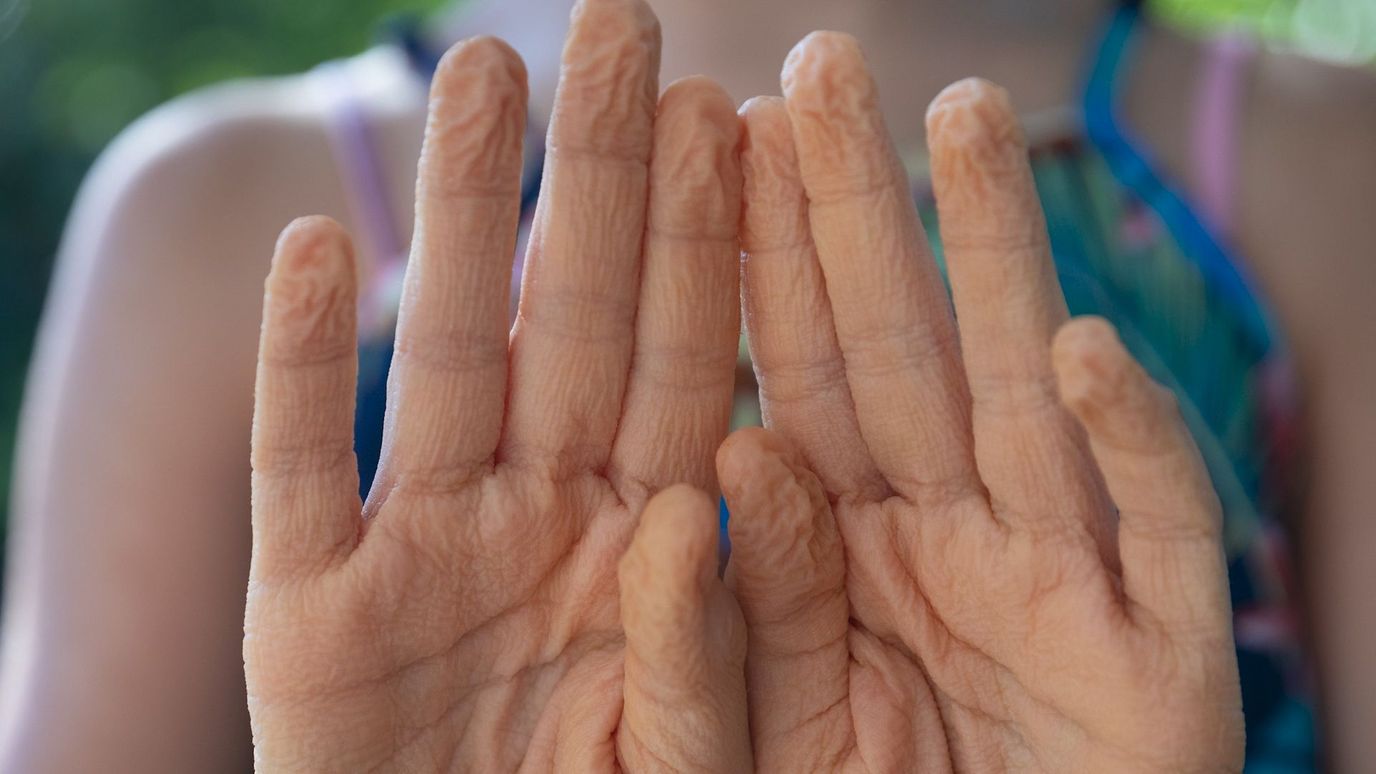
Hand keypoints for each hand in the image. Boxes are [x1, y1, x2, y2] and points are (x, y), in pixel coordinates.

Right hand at [243, 2, 751, 769]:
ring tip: (483, 82)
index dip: (707, 238)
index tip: (733, 109)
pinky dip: (298, 372)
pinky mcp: (304, 619)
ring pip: (446, 362)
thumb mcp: (692, 762)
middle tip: (620, 26)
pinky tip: (316, 250)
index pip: (688, 364)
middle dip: (598, 179)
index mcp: (646, 541)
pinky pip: (299, 474)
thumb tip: (702, 497)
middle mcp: (537, 520)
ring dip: (463, 224)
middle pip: (574, 327)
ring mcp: (420, 556)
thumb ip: (706, 638)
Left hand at [723, 33, 1243, 771]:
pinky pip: (1155, 533)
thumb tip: (745, 456)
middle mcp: (951, 543)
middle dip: (863, 211)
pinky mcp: (1165, 663)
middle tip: (825, 66)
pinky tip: (1078, 346)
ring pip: (1026, 400)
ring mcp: (1062, 590)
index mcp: (846, 555)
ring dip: (999, 260)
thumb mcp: (761, 736)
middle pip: (900, 353)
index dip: (765, 257)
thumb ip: (749, 609)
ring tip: (961, 122)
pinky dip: (1129, 445)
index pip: (797, 380)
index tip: (724, 133)